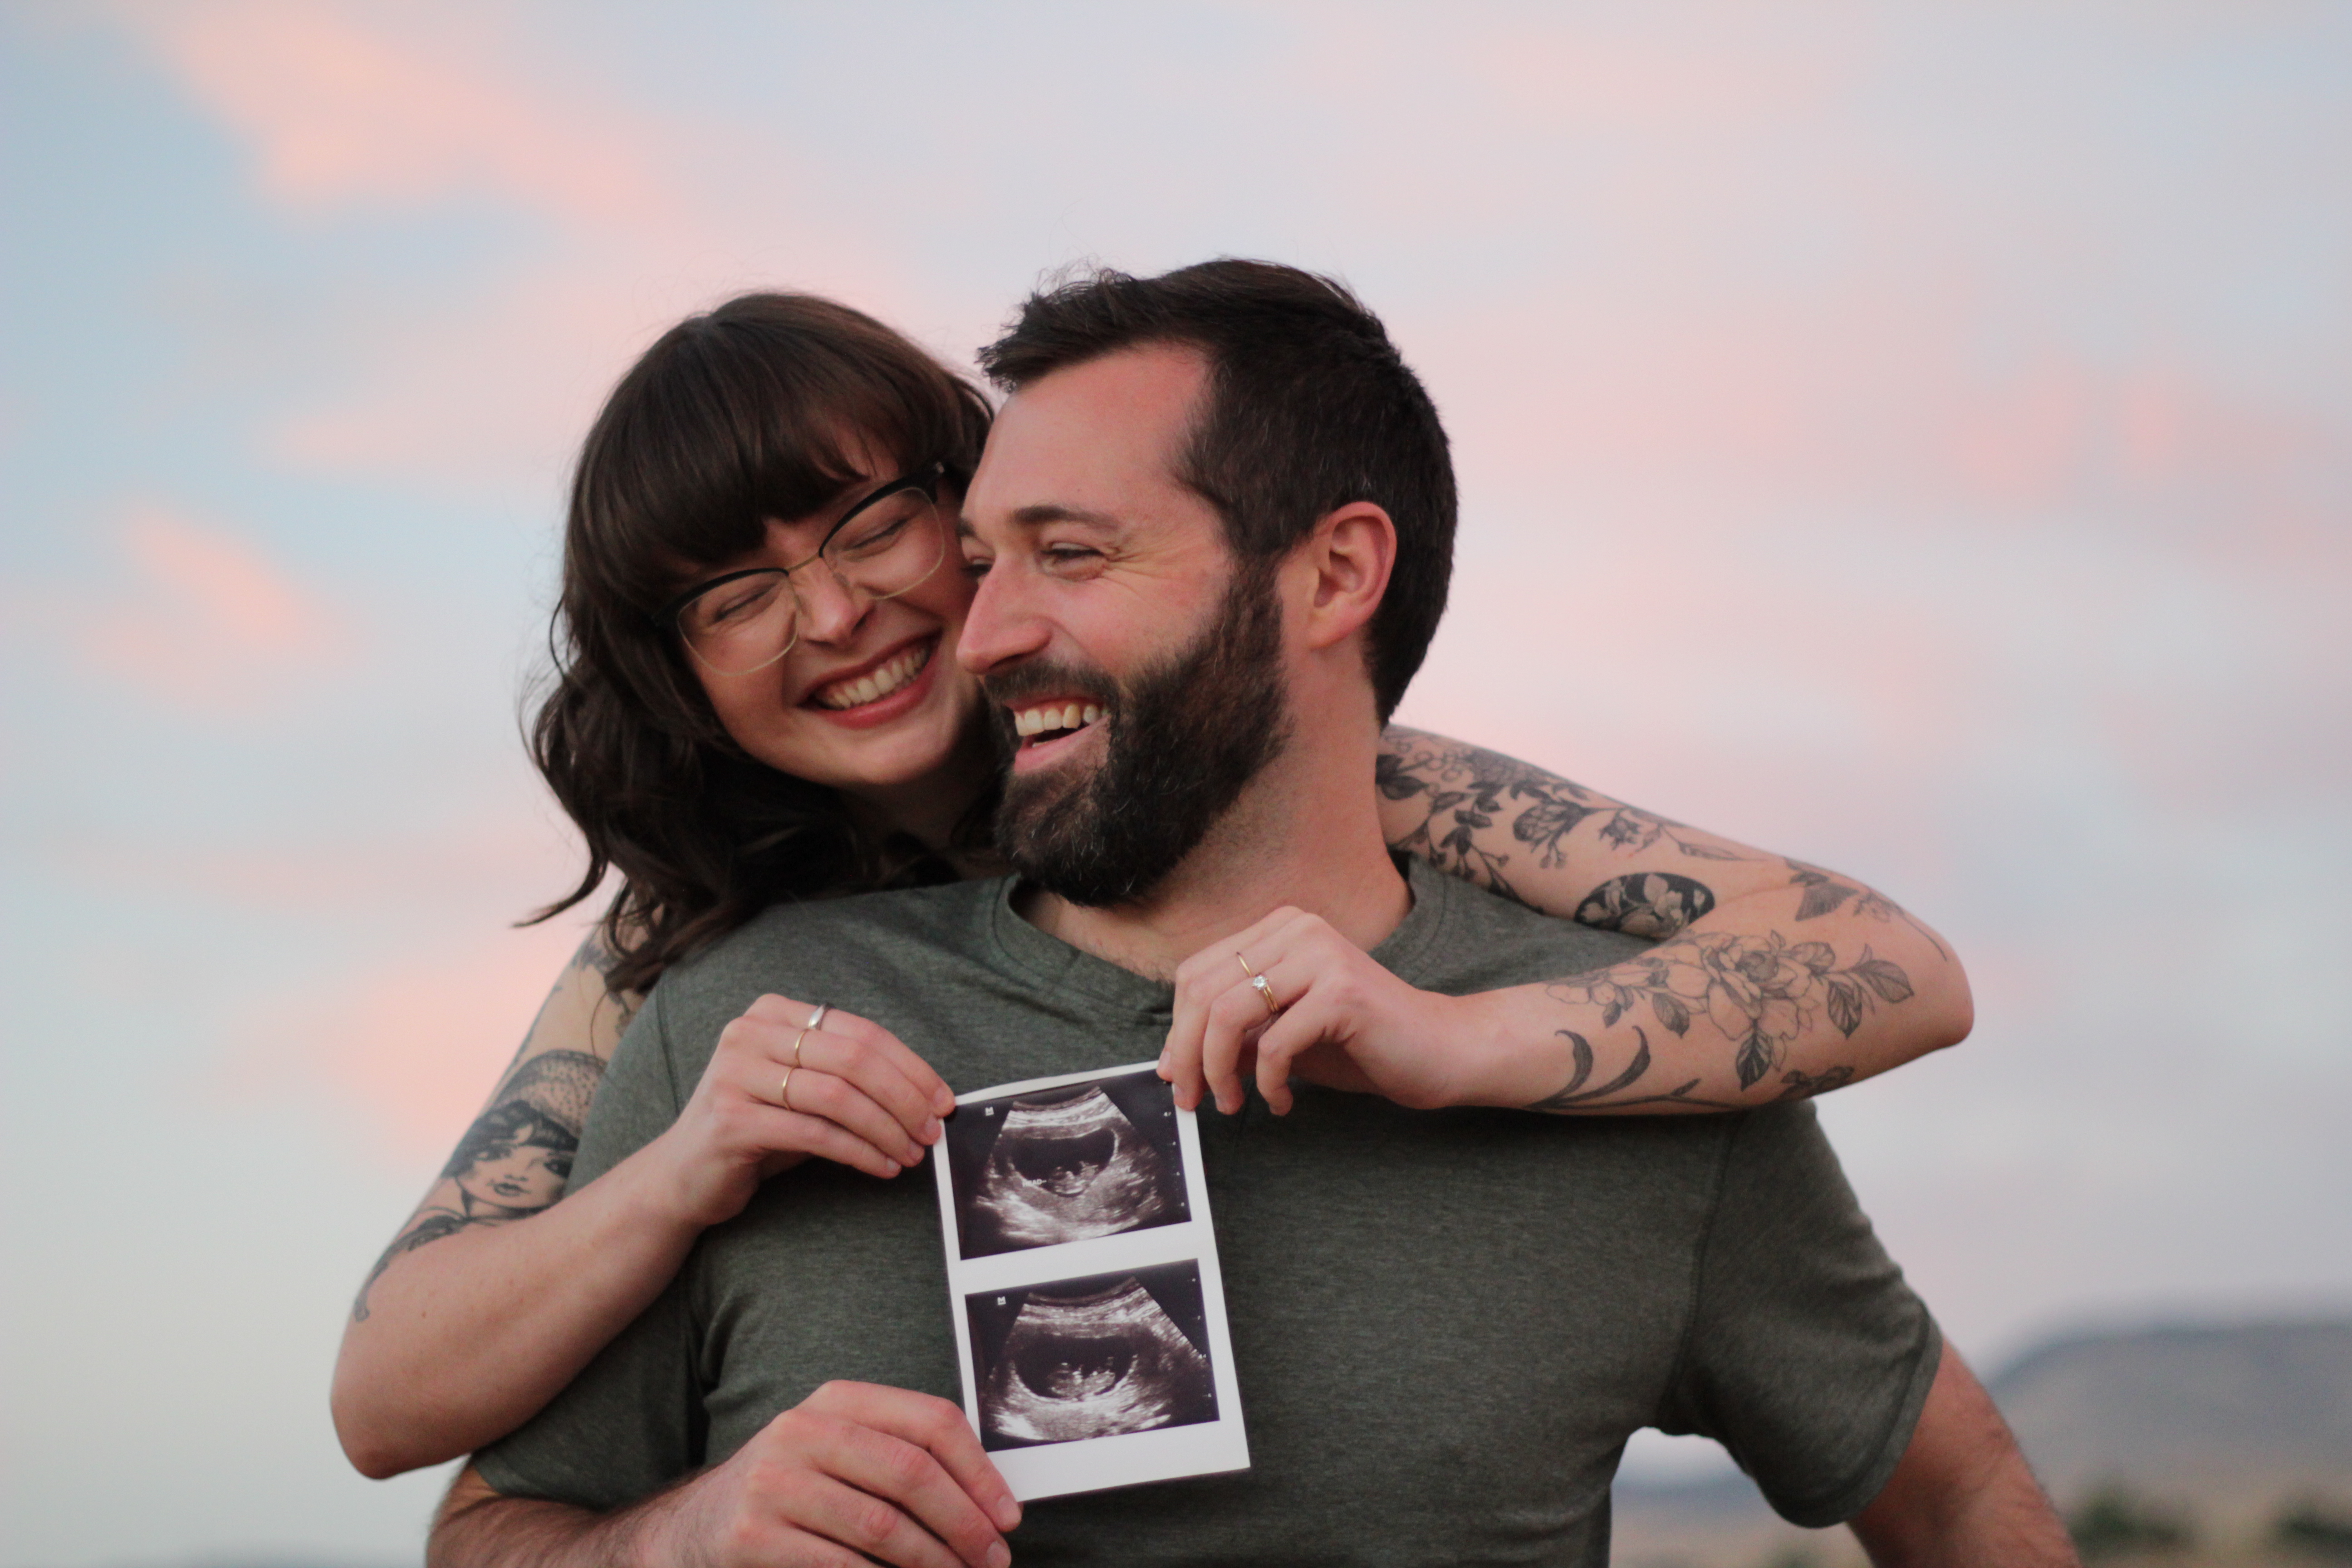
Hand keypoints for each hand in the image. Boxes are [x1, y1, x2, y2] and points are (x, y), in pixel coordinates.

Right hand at [651, 995, 957, 1228]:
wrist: (683, 1175)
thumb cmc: (757, 1129)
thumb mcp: (803, 1091)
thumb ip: (849, 1080)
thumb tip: (925, 1097)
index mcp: (773, 1013)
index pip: (861, 1031)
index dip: (910, 1066)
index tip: (942, 1098)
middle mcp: (750, 1033)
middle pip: (853, 1058)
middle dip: (905, 1097)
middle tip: (933, 1130)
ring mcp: (735, 1074)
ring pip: (838, 1095)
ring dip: (887, 1128)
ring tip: (913, 1153)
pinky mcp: (731, 1120)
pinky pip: (815, 1132)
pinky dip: (859, 1152)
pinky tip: (883, 1167)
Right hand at [651, 1382, 1019, 1567]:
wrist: (695, 1530)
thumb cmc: (789, 1494)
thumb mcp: (838, 1454)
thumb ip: (899, 1458)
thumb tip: (987, 1503)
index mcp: (836, 1402)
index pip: (930, 1421)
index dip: (979, 1471)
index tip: (1008, 1517)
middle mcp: (803, 1431)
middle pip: (911, 1473)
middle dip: (965, 1524)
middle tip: (993, 1560)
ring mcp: (774, 1482)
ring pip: (882, 1526)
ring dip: (934, 1562)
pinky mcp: (752, 1535)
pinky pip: (840, 1566)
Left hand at [1162, 907, 1500, 1115]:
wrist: (1440, 1051)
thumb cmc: (1361, 1044)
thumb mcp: (1283, 1037)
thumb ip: (1236, 1037)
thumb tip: (1175, 1061)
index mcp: (1280, 929)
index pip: (1196, 972)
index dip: (1178, 1028)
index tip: (1178, 1075)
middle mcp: (1298, 929)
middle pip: (1203, 990)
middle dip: (1188, 1055)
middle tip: (1193, 1100)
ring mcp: (1321, 955)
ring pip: (1228, 1013)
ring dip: (1219, 1071)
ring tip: (1234, 1105)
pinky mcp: (1342, 991)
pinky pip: (1275, 1044)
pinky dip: (1268, 1083)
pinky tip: (1281, 1102)